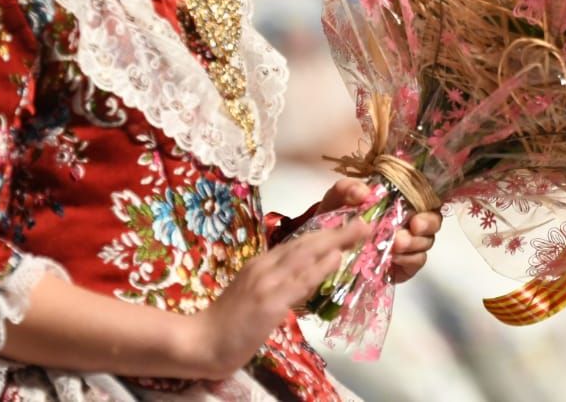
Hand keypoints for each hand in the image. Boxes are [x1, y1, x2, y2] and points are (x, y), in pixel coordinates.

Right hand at [183, 217, 369, 379]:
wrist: (201, 342)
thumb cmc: (226, 324)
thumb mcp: (253, 297)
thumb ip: (276, 286)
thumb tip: (304, 281)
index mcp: (260, 264)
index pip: (297, 245)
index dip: (323, 234)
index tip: (346, 227)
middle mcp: (264, 267)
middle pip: (306, 243)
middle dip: (336, 232)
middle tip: (364, 222)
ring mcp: (266, 283)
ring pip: (305, 256)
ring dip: (335, 241)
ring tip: (360, 231)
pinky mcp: (269, 302)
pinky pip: (299, 282)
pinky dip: (319, 268)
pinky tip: (336, 258)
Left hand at [312, 177, 441, 284]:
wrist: (328, 246)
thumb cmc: (338, 215)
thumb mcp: (337, 198)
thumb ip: (346, 189)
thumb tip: (363, 192)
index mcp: (398, 199)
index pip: (425, 197)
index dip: (427, 203)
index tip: (416, 214)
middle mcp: (408, 220)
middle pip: (433, 220)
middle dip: (428, 224)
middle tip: (414, 228)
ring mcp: (408, 243)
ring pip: (426, 242)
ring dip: (414, 243)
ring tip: (395, 245)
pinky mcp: (405, 264)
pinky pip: (417, 261)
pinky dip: (408, 259)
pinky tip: (394, 258)